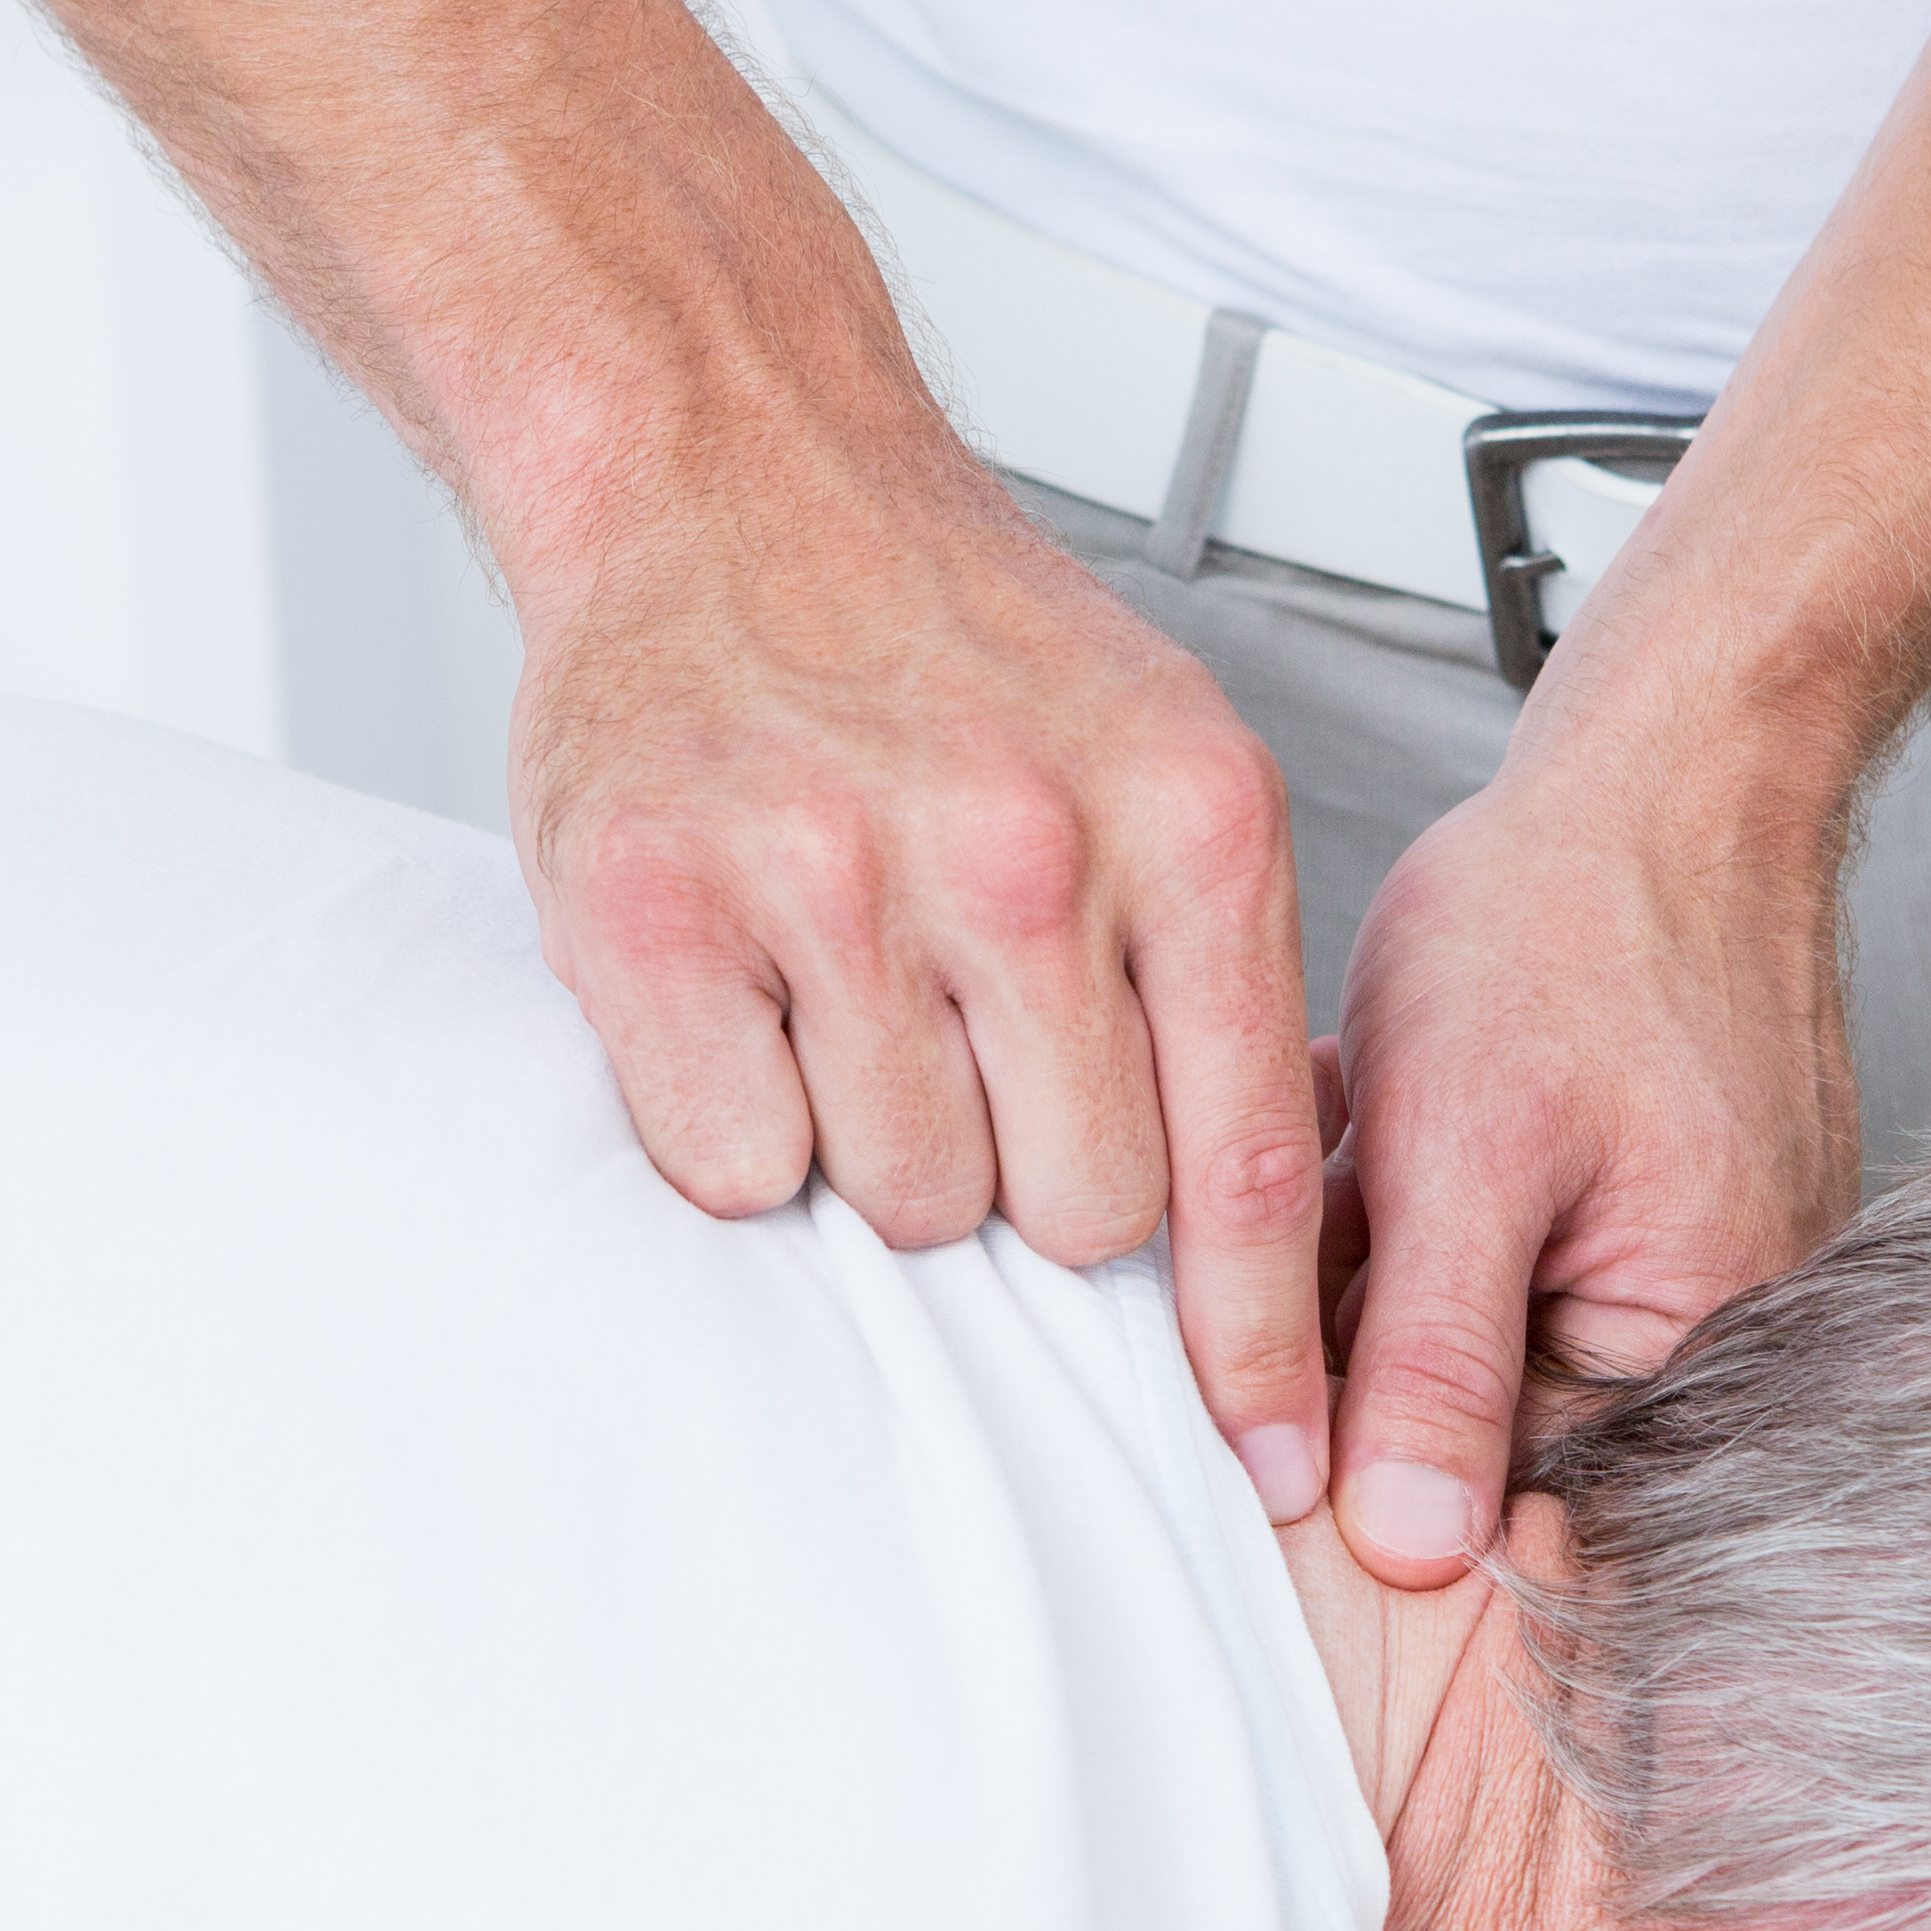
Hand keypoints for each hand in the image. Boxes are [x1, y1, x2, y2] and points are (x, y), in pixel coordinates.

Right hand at [507, 448, 1335, 1518]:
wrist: (727, 463)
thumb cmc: (943, 641)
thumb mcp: (1155, 765)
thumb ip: (1204, 985)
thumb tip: (1237, 1267)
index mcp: (1190, 813)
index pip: (1252, 1163)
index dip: (1259, 1346)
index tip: (1275, 1467)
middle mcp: (1023, 845)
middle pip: (1078, 1214)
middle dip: (1029, 1177)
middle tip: (962, 1051)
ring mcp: (832, 876)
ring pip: (908, 1198)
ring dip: (876, 1141)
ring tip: (844, 988)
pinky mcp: (655, 909)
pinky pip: (738, 1166)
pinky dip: (735, 1119)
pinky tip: (741, 996)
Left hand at [1317, 725, 1863, 1582]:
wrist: (1671, 767)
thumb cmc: (1583, 921)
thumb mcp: (1470, 1153)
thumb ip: (1434, 1360)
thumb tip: (1409, 1553)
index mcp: (1700, 1342)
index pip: (1496, 1475)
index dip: (1357, 1414)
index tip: (1281, 1318)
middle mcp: (1711, 1325)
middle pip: (1471, 1400)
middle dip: (1359, 1297)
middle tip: (1329, 1175)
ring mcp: (1674, 1257)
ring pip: (1452, 1314)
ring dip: (1371, 1232)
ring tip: (1369, 1119)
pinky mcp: (1631, 1198)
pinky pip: (1480, 1242)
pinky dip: (1408, 1184)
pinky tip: (1386, 1101)